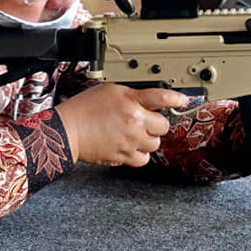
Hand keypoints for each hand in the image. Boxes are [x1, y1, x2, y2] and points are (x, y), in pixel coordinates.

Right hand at [55, 84, 189, 166]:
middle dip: (157, 123)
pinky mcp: (123, 157)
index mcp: (130, 102)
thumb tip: (150, 101)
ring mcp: (130, 141)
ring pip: (155, 144)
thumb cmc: (84, 108)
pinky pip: (143, 159)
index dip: (177, 99)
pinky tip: (131, 147)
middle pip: (163, 126)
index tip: (183, 101)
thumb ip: (133, 96)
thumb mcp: (110, 90)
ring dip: (149, 139)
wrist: (67, 130)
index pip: (163, 98)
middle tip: (147, 121)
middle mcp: (134, 122)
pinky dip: (140, 154)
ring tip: (135, 134)